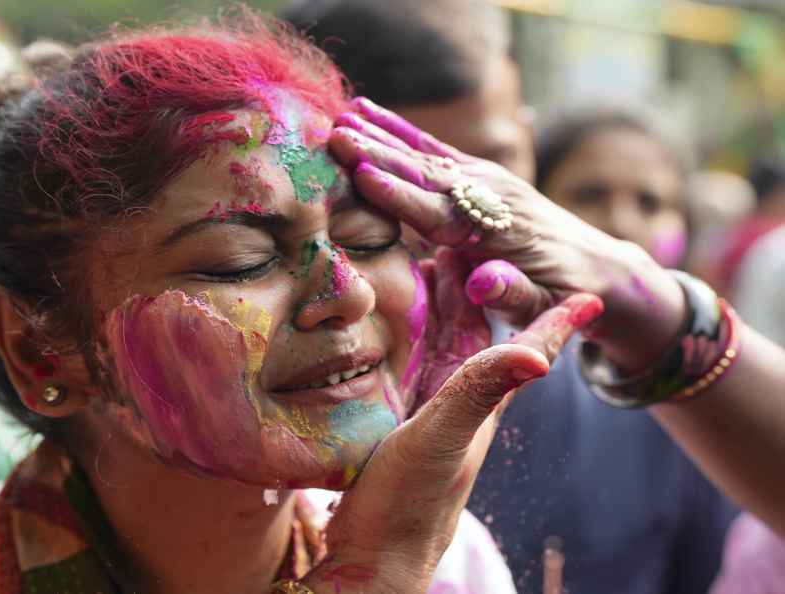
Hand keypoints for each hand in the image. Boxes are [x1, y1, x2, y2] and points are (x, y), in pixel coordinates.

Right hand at [302, 286, 603, 593]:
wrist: (373, 553)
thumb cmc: (410, 501)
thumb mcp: (447, 438)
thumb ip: (481, 392)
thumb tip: (540, 356)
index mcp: (479, 397)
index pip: (526, 347)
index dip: (555, 319)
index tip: (589, 293)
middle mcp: (458, 398)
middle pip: (478, 329)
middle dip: (482, 285)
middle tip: (480, 239)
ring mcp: (427, 408)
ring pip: (442, 340)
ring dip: (443, 301)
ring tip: (435, 259)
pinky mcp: (395, 416)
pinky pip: (408, 358)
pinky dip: (407, 329)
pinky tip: (393, 319)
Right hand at [329, 98, 685, 370]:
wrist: (600, 267)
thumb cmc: (565, 294)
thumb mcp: (546, 305)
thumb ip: (513, 292)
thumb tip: (481, 283)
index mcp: (498, 231)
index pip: (439, 212)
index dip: (400, 194)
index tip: (362, 172)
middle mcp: (490, 196)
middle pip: (426, 174)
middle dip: (379, 154)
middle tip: (335, 135)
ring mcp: (486, 180)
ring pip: (427, 156)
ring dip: (383, 136)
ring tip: (342, 116)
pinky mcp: (481, 176)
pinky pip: (436, 152)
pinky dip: (402, 132)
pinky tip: (372, 114)